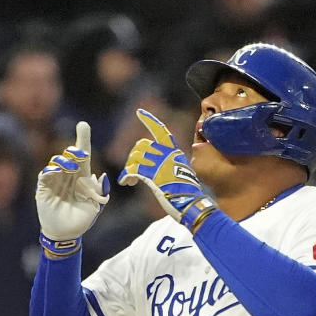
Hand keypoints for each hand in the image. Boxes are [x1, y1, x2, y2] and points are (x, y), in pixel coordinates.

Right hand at [36, 121, 108, 244]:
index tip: (83, 125)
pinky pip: (45, 175)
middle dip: (75, 150)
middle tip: (81, 153)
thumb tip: (102, 176)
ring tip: (72, 168)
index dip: (83, 139)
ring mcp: (55, 181)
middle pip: (69, 155)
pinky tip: (57, 172)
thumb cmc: (81, 220)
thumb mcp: (95, 206)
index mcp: (82, 177)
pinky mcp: (44, 188)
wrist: (67, 235)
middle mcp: (68, 175)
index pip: (82, 155)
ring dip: (64, 162)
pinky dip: (50, 171)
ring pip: (57, 162)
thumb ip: (99, 192)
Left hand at [118, 109, 215, 232]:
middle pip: (141, 145)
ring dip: (129, 169)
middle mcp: (165, 154)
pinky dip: (126, 176)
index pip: (161, 130)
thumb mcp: (182, 174)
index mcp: (174, 152)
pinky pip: (132, 170)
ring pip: (135, 157)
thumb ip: (171, 167)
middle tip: (132, 172)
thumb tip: (159, 170)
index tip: (139, 112)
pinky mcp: (151, 175)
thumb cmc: (188, 195)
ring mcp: (158, 163)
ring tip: (129, 181)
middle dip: (133, 157)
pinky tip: (125, 182)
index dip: (149, 120)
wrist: (191, 203)